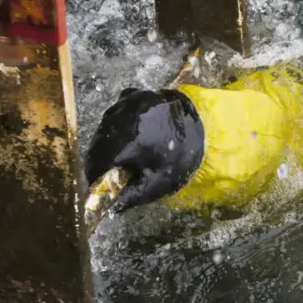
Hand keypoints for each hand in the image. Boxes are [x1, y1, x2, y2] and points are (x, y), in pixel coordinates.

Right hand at [84, 88, 205, 211]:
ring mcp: (127, 103)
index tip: (96, 184)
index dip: (94, 175)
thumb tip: (107, 207)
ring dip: (108, 142)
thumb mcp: (155, 183)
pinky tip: (133, 135)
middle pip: (98, 143)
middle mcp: (121, 119)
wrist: (208, 129)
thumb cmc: (182, 158)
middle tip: (110, 172)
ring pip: (105, 127)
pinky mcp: (134, 94)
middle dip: (101, 159)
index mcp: (126, 142)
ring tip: (124, 155)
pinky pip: (117, 112)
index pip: (95, 161)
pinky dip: (118, 125)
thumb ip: (128, 197)